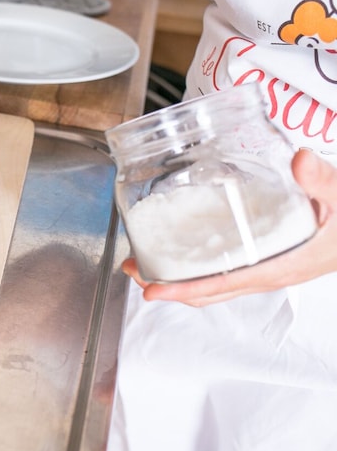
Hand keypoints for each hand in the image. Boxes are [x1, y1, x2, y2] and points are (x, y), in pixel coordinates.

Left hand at [124, 149, 336, 305]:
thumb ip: (320, 179)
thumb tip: (300, 160)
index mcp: (279, 267)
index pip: (221, 284)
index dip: (184, 290)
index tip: (152, 290)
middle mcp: (266, 275)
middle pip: (207, 291)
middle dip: (167, 285)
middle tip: (133, 269)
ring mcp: (263, 272)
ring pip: (212, 284)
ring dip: (176, 277)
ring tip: (144, 260)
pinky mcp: (262, 263)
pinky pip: (222, 273)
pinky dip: (195, 269)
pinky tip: (179, 249)